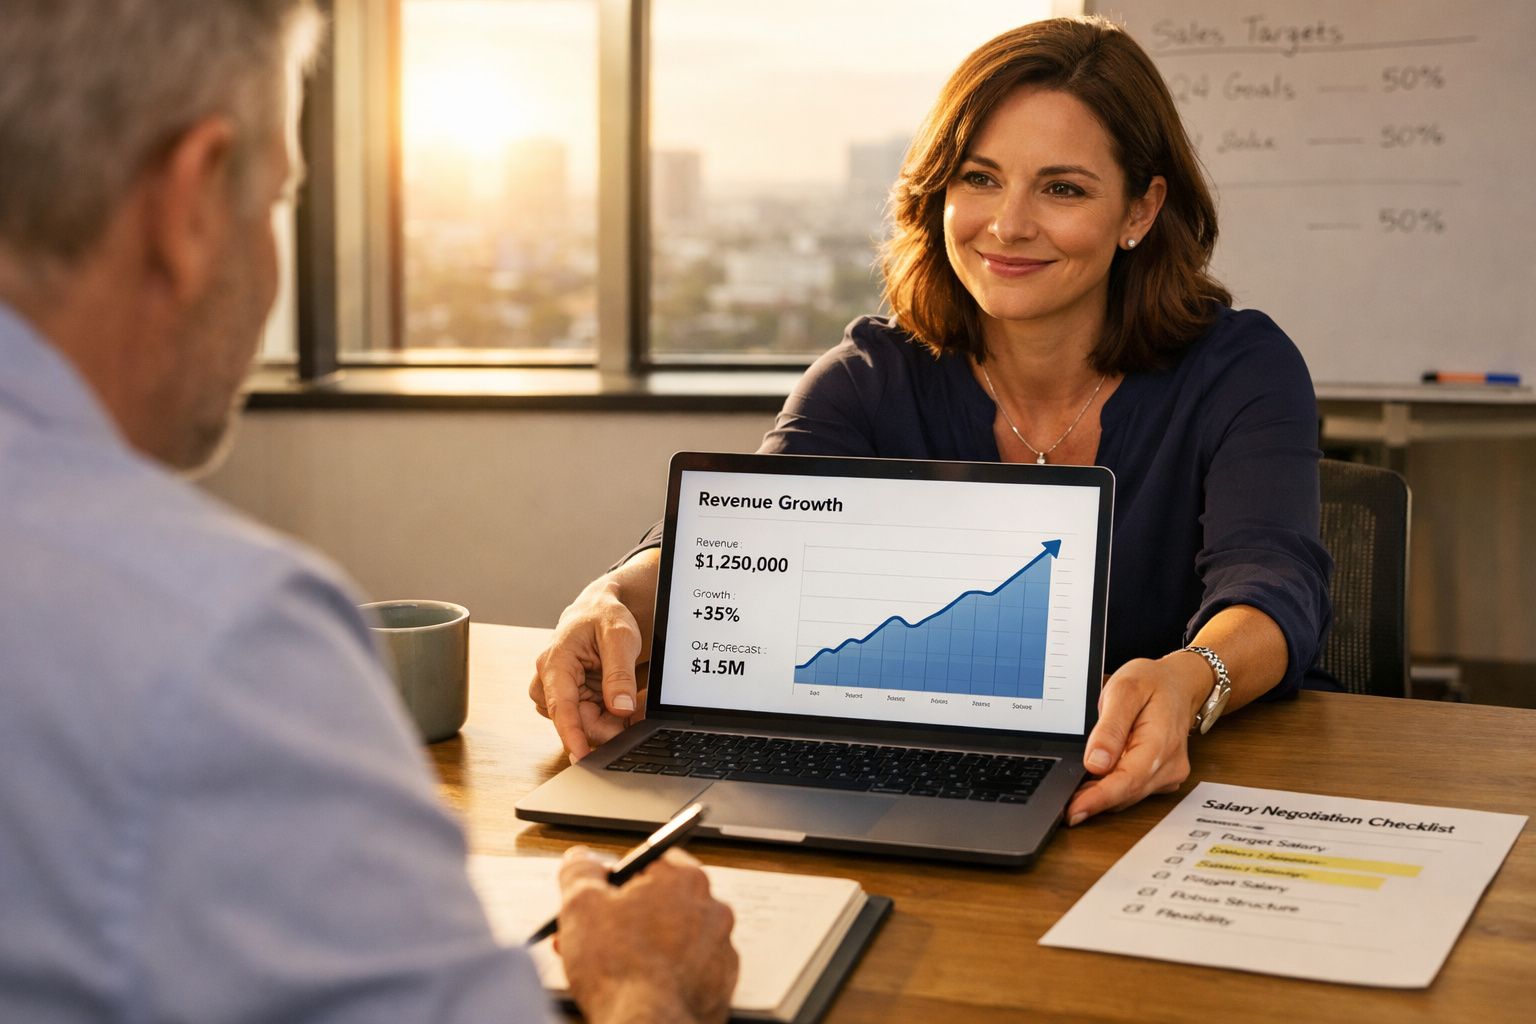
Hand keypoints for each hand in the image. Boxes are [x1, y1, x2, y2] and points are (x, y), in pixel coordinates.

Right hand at [529, 569, 650, 759]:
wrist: (598, 610)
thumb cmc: (604, 617)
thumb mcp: (620, 637)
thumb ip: (620, 673)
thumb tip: (621, 708)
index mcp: (555, 663)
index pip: (561, 707)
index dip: (571, 734)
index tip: (581, 755)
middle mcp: (548, 681)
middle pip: (576, 722)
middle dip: (608, 722)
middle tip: (635, 706)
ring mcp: (558, 693)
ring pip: (584, 724)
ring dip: (609, 719)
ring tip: (626, 693)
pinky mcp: (569, 699)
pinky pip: (588, 720)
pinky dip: (608, 716)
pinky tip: (617, 699)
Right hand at [556, 847, 737, 1023]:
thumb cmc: (621, 969)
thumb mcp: (581, 906)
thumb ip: (580, 872)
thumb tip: (580, 860)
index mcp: (685, 879)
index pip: (652, 860)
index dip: (619, 879)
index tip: (601, 897)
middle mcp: (712, 909)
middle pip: (662, 901)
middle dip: (626, 916)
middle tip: (596, 935)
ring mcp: (721, 948)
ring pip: (674, 937)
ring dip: (645, 944)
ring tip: (610, 966)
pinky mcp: (721, 984)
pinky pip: (688, 968)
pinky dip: (667, 973)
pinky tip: (639, 984)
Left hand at [1065, 653, 1209, 825]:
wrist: (1178, 683)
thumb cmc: (1151, 683)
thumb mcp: (1125, 690)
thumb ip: (1110, 728)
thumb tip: (1095, 763)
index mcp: (1160, 743)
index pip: (1127, 781)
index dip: (1098, 799)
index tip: (1074, 811)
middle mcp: (1169, 765)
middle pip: (1126, 793)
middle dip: (1093, 800)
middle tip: (1064, 802)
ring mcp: (1167, 774)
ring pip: (1128, 795)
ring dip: (1101, 795)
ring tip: (1075, 790)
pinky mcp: (1161, 778)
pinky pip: (1133, 789)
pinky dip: (1112, 788)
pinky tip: (1096, 781)